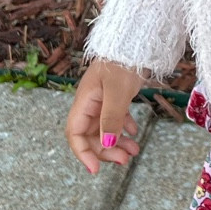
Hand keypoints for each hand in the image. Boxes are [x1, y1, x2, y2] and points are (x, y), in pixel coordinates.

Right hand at [67, 58, 149, 174]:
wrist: (135, 40)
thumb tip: (107, 143)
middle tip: (124, 160)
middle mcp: (90, 102)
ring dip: (117, 142)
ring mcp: (102, 99)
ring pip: (104, 128)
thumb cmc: (123, 62)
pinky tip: (134, 132)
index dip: (83, 153)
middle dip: (105, 150)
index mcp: (84, 101)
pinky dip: (123, 127)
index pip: (75, 133)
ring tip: (134, 151)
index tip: (96, 169)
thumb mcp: (117, 92)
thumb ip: (112, 118)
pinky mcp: (115, 95)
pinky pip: (115, 118)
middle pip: (90, 134)